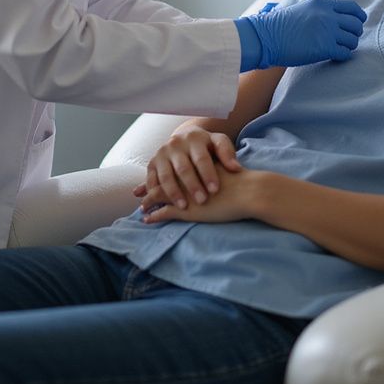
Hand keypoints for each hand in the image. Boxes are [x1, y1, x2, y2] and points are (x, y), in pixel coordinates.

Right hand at [132, 126, 241, 210]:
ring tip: (183, 207)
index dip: (208, 174)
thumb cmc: (207, 146)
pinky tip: (160, 203)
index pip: (201, 158)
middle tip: (202, 201)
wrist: (186, 138)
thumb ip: (227, 153)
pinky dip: (154, 191)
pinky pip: (152, 178)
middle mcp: (176, 144)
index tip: (215, 190)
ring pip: (166, 175)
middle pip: (183, 168)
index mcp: (194, 138)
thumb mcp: (218, 143)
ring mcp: (162, 153)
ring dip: (174, 192)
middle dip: (192, 186)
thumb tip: (235, 168)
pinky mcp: (153, 162)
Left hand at [140, 163, 262, 224]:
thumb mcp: (221, 167)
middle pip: (161, 180)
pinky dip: (154, 216)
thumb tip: (211, 169)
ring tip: (141, 209)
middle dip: (148, 187)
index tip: (147, 179)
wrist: (247, 190)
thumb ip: (211, 168)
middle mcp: (184, 176)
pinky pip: (164, 213)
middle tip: (136, 192)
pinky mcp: (186, 209)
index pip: (169, 169)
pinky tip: (148, 220)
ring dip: (148, 202)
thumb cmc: (239, 180)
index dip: (158, 174)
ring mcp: (183, 193)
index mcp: (192, 164)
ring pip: (159, 196)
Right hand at [243, 0, 366, 68]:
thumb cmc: (280, 25)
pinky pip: (345, 53)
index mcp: (322, 3)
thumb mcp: (302, 8)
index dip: (359, 16)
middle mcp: (327, 15)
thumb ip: (320, 10)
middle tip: (347, 39)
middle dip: (355, 33)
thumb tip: (335, 17)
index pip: (352, 6)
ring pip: (353, 40)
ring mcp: (327, 31)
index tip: (358, 22)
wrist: (267, 37)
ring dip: (348, 46)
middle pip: (356, 24)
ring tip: (339, 48)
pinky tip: (334, 56)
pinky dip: (342, 56)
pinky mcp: (325, 48)